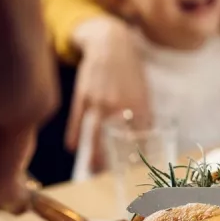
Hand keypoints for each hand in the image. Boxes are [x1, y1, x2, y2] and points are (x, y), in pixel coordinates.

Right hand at [66, 15, 150, 172]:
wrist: (109, 44)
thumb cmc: (130, 69)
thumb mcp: (144, 90)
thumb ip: (145, 113)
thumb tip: (146, 136)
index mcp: (138, 105)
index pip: (138, 138)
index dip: (135, 155)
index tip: (133, 169)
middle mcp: (119, 106)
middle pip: (113, 141)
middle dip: (111, 161)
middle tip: (109, 176)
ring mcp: (99, 101)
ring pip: (94, 134)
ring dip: (93, 154)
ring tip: (91, 169)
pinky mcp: (83, 95)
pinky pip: (77, 120)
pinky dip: (74, 134)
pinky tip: (73, 147)